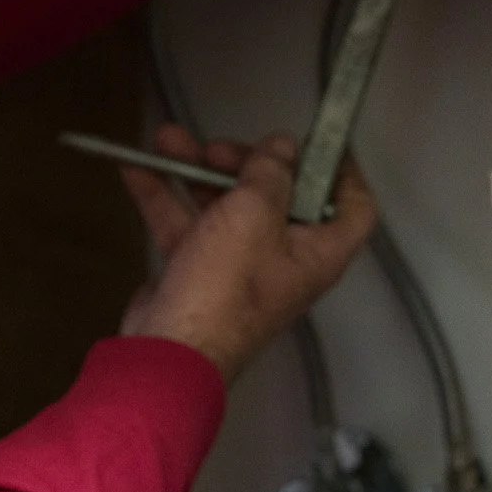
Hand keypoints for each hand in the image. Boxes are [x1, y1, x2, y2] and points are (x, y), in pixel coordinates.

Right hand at [116, 125, 377, 380]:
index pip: (355, 207)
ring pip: (225, 207)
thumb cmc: (224, 288)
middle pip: (280, 198)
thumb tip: (283, 146)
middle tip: (217, 148)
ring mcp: (239, 267)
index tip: (318, 141)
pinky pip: (187, 225)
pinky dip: (165, 197)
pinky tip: (136, 169)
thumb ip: (270, 173)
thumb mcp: (253, 215)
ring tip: (168, 141)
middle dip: (246, 163)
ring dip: (197, 172)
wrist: (170, 350)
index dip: (344, 170)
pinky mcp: (198, 272)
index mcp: (318, 251)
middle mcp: (285, 258)